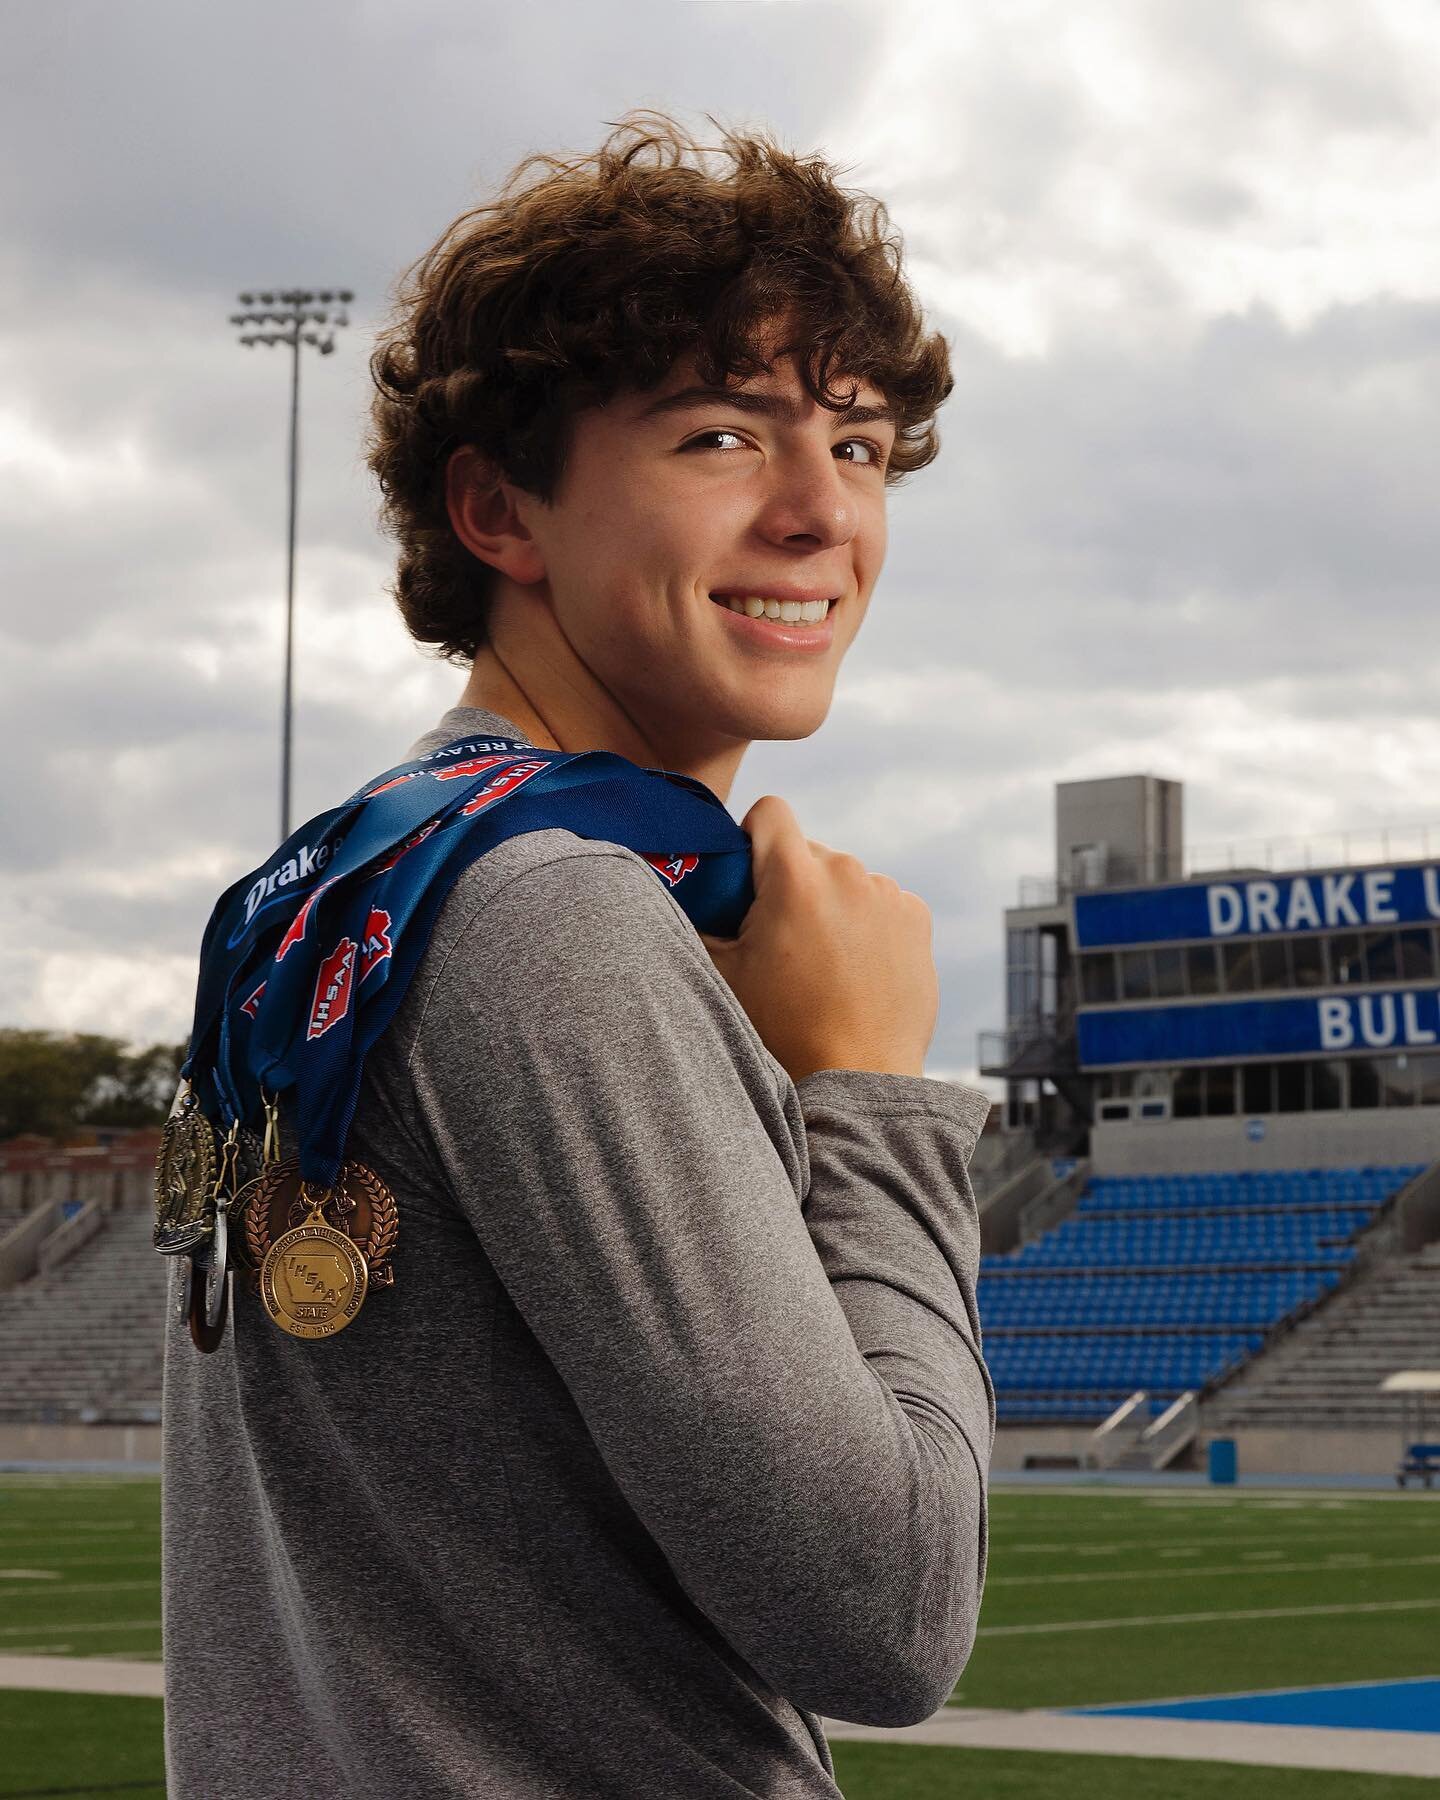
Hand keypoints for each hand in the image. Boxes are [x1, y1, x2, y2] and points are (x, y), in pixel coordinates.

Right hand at [699, 795, 938, 1084]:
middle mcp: (847, 872)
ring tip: (821, 963)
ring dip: (830, 904)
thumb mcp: (721, 974)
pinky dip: (866, 924)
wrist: (856, 1078)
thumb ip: (698, 921)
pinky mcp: (917, 919)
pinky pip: (881, 902)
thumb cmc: (783, 1030)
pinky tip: (856, 969)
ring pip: (845, 879)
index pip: (769, 811)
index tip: (747, 877)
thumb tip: (676, 893)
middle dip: (789, 883)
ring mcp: (887, 895)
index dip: (752, 837)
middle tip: (778, 939)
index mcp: (794, 876)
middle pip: (807, 852)